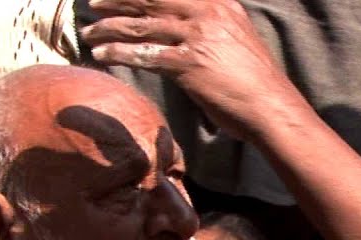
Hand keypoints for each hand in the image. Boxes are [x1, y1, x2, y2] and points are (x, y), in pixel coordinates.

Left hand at [80, 0, 285, 138]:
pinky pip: (144, 54)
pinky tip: (101, 55)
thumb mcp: (238, 38)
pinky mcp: (188, 64)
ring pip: (141, 25)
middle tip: (94, 4)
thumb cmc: (257, 81)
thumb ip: (212, 26)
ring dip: (109, 28)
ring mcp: (197, 37)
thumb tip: (184, 29)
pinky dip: (118, 53)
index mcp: (220, 3)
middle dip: (117, 0)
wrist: (272, 106)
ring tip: (89, 33)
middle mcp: (207, 13)